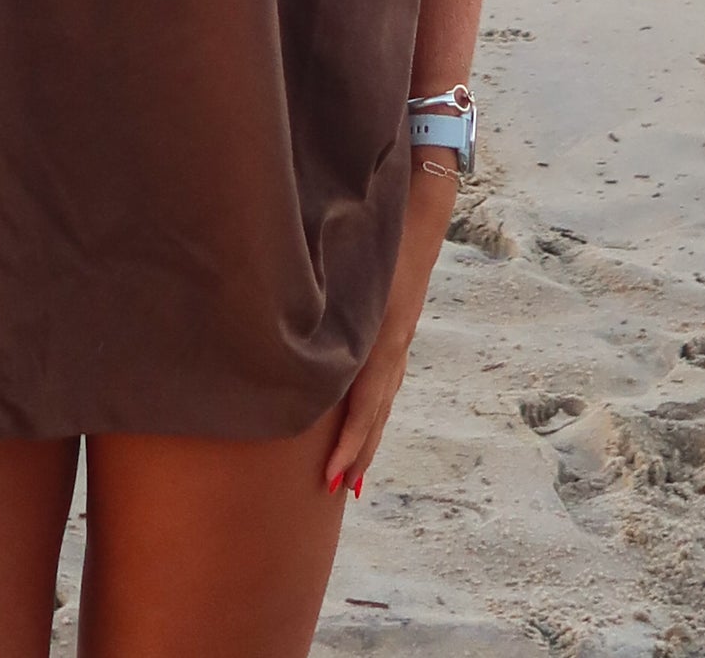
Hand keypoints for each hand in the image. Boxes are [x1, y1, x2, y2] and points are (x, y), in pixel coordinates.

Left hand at [324, 164, 455, 495]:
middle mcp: (394, 346)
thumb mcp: (348, 265)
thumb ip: (322, 295)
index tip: (333, 474)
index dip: (349, 440)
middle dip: (358, 451)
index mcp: (383, 336)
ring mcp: (399, 341)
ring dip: (367, 438)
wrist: (421, 213)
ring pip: (383, 402)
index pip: (366, 403)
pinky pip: (385, 384)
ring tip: (351, 477)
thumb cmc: (377, 233)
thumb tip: (283, 313)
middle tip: (339, 490)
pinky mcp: (396, 333)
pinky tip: (362, 424)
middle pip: (377, 412)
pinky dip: (374, 412)